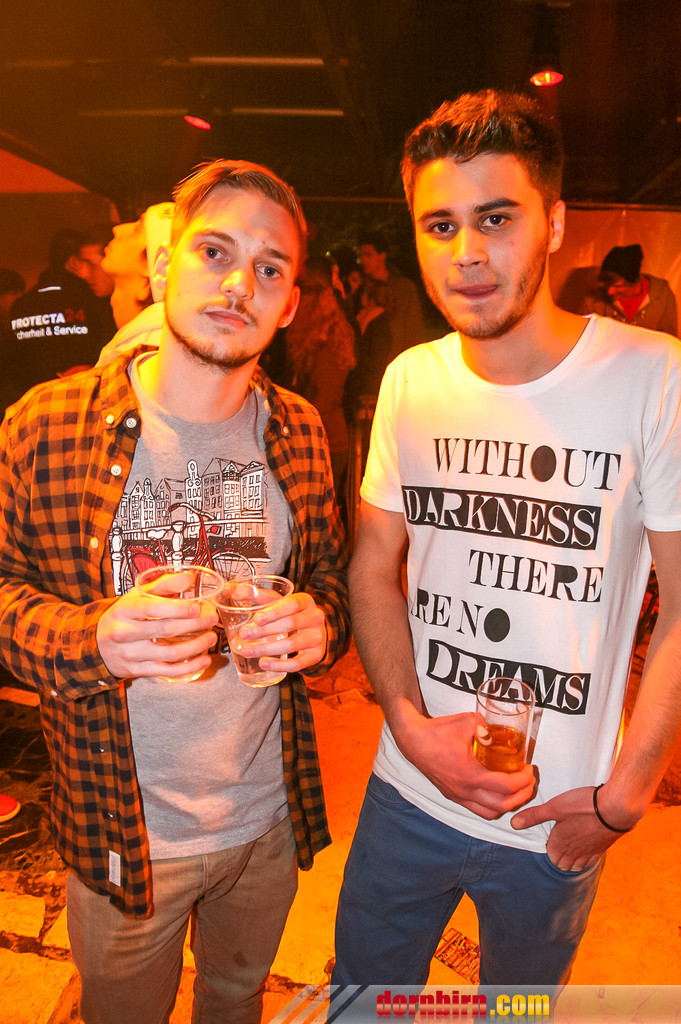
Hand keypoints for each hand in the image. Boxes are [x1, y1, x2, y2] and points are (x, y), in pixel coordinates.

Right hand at [97, 586, 218, 679]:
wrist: (96, 644)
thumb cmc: (123, 617)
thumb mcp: (136, 596)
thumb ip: (162, 585)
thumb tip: (189, 578)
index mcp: (124, 611)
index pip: (153, 609)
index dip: (178, 609)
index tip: (198, 608)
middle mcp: (124, 633)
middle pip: (165, 630)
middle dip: (194, 625)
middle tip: (211, 620)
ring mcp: (130, 654)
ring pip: (169, 653)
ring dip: (195, 646)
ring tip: (211, 637)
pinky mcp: (136, 671)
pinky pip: (167, 671)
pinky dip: (189, 667)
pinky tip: (203, 660)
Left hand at [236, 591, 326, 673]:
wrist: (313, 630)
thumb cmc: (290, 613)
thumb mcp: (276, 601)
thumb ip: (253, 594)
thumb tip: (228, 588)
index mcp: (305, 601)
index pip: (291, 604)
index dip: (274, 612)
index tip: (256, 619)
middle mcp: (315, 618)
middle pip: (290, 624)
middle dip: (264, 631)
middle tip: (244, 635)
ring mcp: (317, 637)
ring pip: (291, 645)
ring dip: (267, 649)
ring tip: (247, 651)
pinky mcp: (315, 655)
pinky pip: (297, 663)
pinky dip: (279, 665)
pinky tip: (263, 663)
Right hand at [393, 702, 536, 818]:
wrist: (413, 740)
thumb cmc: (438, 731)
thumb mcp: (468, 721)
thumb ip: (487, 727)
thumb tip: (500, 733)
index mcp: (470, 775)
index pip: (507, 787)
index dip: (524, 780)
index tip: (529, 769)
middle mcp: (464, 791)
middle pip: (503, 805)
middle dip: (522, 795)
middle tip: (529, 781)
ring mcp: (457, 796)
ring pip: (490, 812)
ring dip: (508, 804)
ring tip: (516, 790)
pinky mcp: (451, 795)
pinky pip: (476, 809)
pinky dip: (492, 805)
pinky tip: (496, 792)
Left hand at [510, 787, 624, 870]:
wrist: (616, 808)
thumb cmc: (583, 806)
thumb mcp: (554, 807)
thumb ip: (534, 816)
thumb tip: (513, 824)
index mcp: (561, 844)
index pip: (551, 857)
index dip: (548, 846)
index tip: (549, 834)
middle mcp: (575, 853)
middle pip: (563, 864)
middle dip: (558, 856)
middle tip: (558, 841)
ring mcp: (590, 852)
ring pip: (577, 865)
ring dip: (572, 859)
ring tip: (569, 846)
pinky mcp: (603, 848)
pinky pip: (591, 859)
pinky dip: (586, 857)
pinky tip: (586, 845)